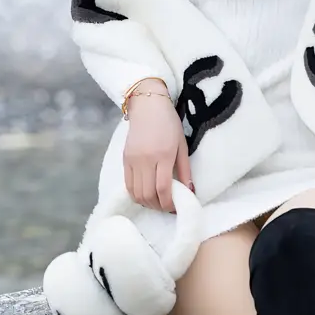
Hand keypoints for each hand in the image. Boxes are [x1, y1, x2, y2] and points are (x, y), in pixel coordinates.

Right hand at [124, 96, 193, 211]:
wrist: (148, 106)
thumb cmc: (169, 124)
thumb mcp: (182, 145)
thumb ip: (185, 170)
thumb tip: (190, 191)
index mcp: (163, 155)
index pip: (163, 188)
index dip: (168, 203)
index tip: (175, 208)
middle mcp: (145, 160)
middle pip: (148, 194)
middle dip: (158, 206)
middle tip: (167, 207)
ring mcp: (133, 160)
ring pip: (136, 193)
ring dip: (147, 203)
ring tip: (157, 202)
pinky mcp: (124, 160)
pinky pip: (128, 185)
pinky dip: (136, 195)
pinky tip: (146, 195)